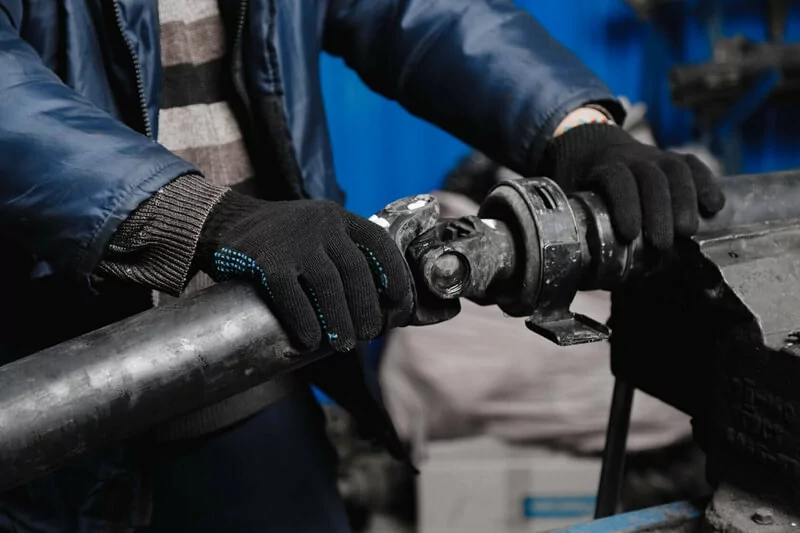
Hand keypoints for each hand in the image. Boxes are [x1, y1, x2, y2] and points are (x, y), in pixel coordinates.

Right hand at [194, 191, 413, 351]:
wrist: (224, 221)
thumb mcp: (317, 234)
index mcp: (339, 219)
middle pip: (357, 271)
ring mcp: (293, 241)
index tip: (398, 305)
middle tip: (369, 334)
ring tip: (344, 345)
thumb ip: (342, 256)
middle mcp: (321, 225)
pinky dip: (304, 321)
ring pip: (329, 285)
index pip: (379, 244)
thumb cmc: (280, 240)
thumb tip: (376, 307)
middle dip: (367, 308)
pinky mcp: (266, 259)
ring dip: (340, 321)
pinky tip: (310, 340)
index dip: (395, 276)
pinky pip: (292, 294)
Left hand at [540, 124, 725, 249]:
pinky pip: (693, 164)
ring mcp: (654, 156)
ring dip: (686, 200)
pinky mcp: (674, 159)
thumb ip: (577, 228)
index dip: (624, 204)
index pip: (615, 179)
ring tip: (689, 231)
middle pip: (650, 177)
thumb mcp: (570, 201)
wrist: (591, 146)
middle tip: (664, 244)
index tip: (630, 234)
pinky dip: (707, 183)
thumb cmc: (581, 187)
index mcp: (600, 168)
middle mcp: (629, 158)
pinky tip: (714, 207)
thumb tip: (580, 273)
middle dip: (660, 211)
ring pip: (675, 169)